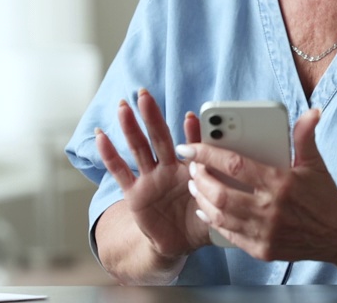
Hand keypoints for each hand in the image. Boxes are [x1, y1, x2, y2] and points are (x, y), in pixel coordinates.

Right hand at [94, 88, 208, 260]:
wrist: (177, 241)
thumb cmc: (198, 220)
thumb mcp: (214, 207)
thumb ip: (221, 193)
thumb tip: (235, 180)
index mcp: (189, 170)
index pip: (191, 147)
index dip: (191, 133)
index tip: (191, 116)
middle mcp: (167, 169)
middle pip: (159, 138)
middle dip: (152, 116)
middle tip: (145, 94)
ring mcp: (149, 179)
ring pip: (138, 149)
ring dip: (130, 128)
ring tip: (123, 108)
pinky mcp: (133, 193)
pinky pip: (120, 171)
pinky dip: (109, 155)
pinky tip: (101, 137)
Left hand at [180, 107, 336, 261]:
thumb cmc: (324, 195)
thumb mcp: (315, 163)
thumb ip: (305, 136)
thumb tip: (312, 112)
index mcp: (281, 182)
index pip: (235, 165)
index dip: (207, 154)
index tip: (190, 147)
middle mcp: (270, 209)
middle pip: (221, 193)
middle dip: (199, 178)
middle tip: (192, 166)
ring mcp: (265, 232)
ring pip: (220, 215)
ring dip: (201, 198)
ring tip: (195, 184)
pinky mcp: (262, 250)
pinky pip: (229, 235)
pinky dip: (213, 220)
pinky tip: (206, 208)